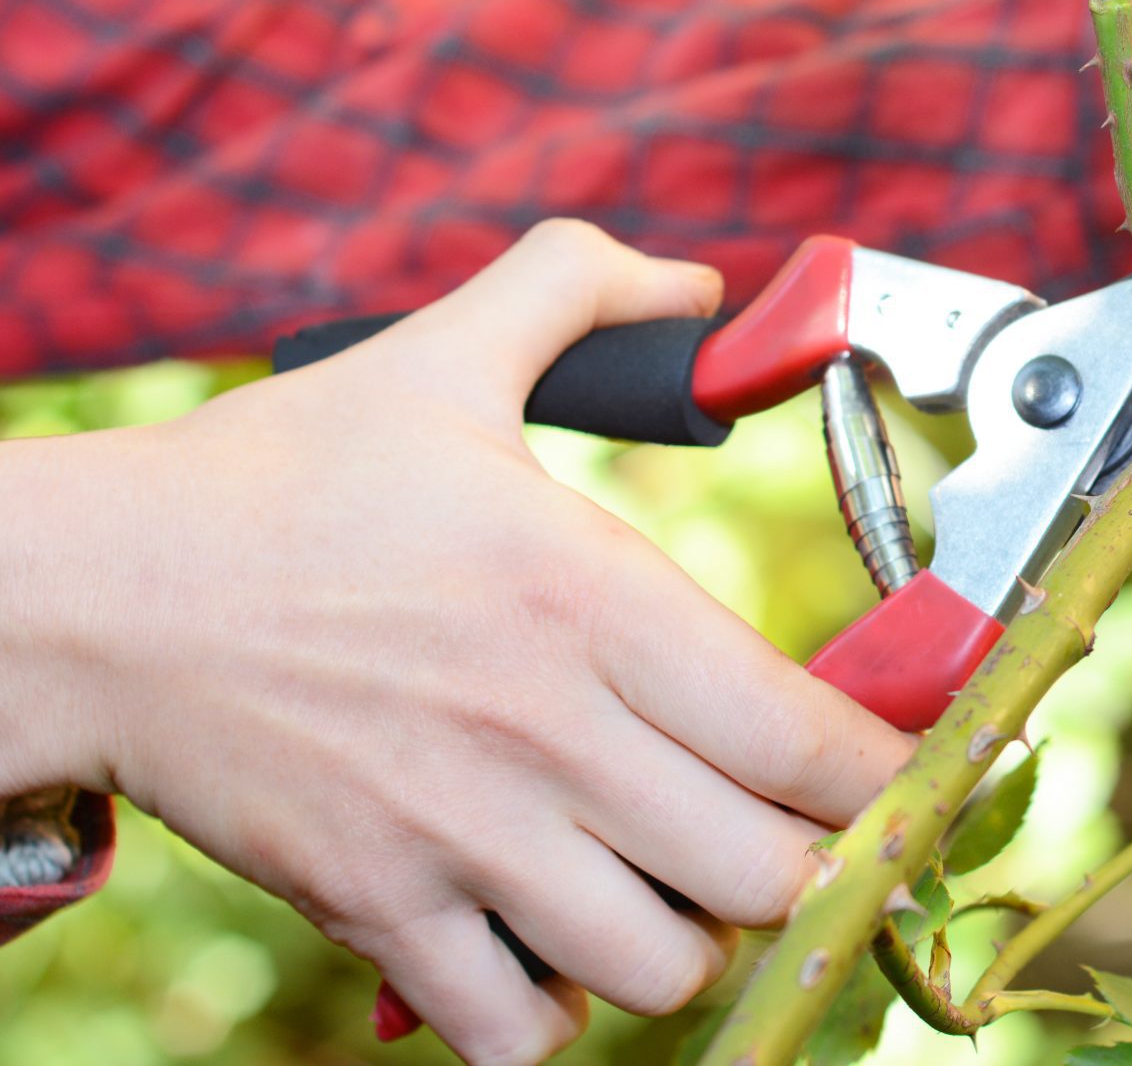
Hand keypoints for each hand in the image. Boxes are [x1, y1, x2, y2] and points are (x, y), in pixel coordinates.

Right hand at [0, 221, 914, 1065]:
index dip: (888, 771)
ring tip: (668, 883)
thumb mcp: (440, 357)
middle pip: (765, 872)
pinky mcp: (376, 909)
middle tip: (778, 822)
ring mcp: (461, 834)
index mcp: (591, 594)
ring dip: (690, 939)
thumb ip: (577, 291)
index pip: (805, 736)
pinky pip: (517, 1033)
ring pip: (661, 968)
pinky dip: (554, 1015)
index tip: (899, 768)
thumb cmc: (277, 479)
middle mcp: (547, 728)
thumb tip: (694, 280)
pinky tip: (549, 945)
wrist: (93, 593)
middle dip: (803, 863)